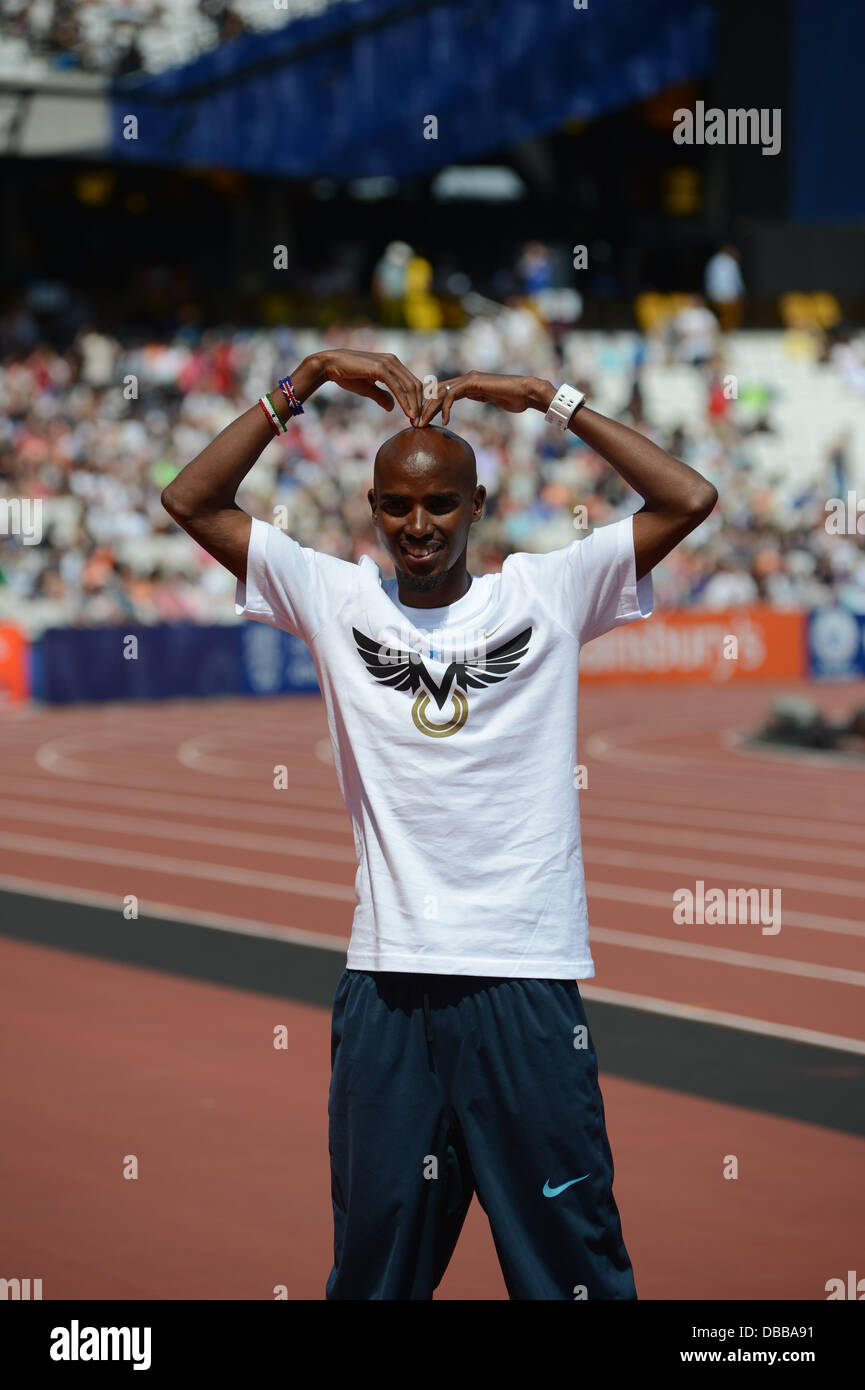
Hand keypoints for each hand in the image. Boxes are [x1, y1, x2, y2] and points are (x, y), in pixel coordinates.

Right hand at [311, 349, 423, 424]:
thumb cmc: (347, 375)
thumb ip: (381, 395)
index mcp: (392, 364)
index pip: (412, 383)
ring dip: (414, 406)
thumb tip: (392, 407)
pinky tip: (409, 414)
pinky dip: (405, 402)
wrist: (330, 366)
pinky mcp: (381, 368)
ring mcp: (388, 363)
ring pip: (409, 387)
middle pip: (415, 385)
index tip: (417, 418)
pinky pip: (398, 387)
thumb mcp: (368, 388)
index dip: (417, 401)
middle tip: (420, 423)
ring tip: (416, 422)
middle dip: (419, 405)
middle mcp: (393, 361)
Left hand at [417, 372, 554, 426]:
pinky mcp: (473, 382)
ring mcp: (469, 378)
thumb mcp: (490, 399)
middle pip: (436, 392)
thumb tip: (474, 402)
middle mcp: (465, 378)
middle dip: (423, 408)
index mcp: (467, 383)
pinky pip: (452, 394)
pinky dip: (445, 408)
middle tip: (415, 424)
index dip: (429, 407)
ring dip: (429, 409)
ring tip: (422, 424)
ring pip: (440, 392)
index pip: (441, 394)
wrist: (527, 392)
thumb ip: (478, 398)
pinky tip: (444, 421)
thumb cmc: (514, 399)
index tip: (422, 422)